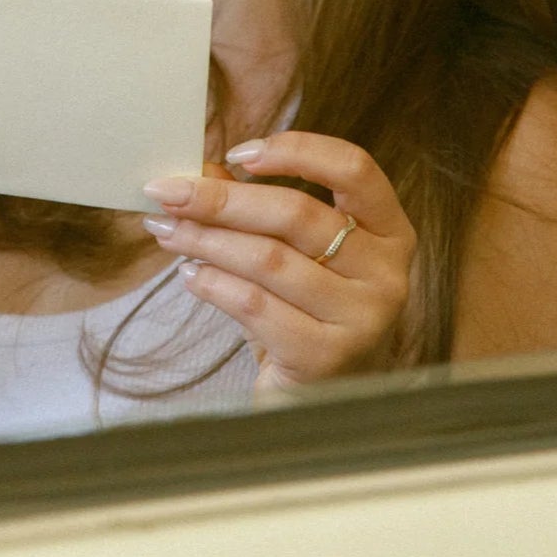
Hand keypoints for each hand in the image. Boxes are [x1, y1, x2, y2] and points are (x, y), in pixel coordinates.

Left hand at [143, 131, 414, 393]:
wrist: (320, 405)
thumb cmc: (306, 316)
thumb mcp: (294, 256)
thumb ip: (258, 210)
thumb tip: (203, 171)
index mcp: (390, 232)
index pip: (354, 168)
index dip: (296, 151)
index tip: (237, 153)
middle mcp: (387, 273)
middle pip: (297, 214)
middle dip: (222, 200)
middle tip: (168, 192)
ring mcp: (363, 318)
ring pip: (269, 259)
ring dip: (206, 240)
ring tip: (166, 231)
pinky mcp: (328, 357)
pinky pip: (255, 305)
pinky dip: (213, 284)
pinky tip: (189, 275)